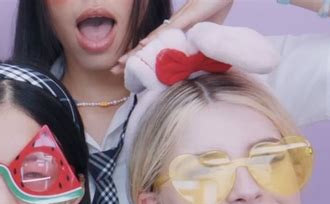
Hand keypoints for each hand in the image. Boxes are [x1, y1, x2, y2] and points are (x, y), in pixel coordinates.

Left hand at [111, 0, 232, 73]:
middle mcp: (173, 26)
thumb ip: (194, 48)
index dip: (139, 58)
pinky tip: (143, 44)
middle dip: (130, 58)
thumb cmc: (216, 7)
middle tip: (113, 70)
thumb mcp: (204, 35)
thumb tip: (190, 66)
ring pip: (154, 38)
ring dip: (137, 51)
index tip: (124, 70)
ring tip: (121, 62)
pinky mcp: (189, 14)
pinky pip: (170, 28)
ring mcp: (180, 20)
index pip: (153, 48)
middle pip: (148, 45)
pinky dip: (156, 37)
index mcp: (176, 33)